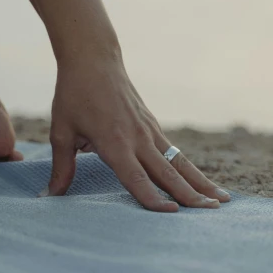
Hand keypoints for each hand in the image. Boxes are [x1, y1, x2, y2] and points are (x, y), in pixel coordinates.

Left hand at [39, 55, 230, 211]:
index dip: (153, 198)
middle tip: (211, 213)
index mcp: (114, 142)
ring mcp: (149, 130)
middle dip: (190, 195)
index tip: (172, 214)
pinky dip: (190, 169)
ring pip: (179, 162)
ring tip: (222, 201)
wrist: (94, 58)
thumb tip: (50, 196)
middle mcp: (137, 138)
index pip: (136, 177)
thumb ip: (62, 167)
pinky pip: (175, 152)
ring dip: (200, 182)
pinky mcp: (153, 125)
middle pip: (168, 173)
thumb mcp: (61, 131)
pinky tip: (202, 182)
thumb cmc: (73, 94)